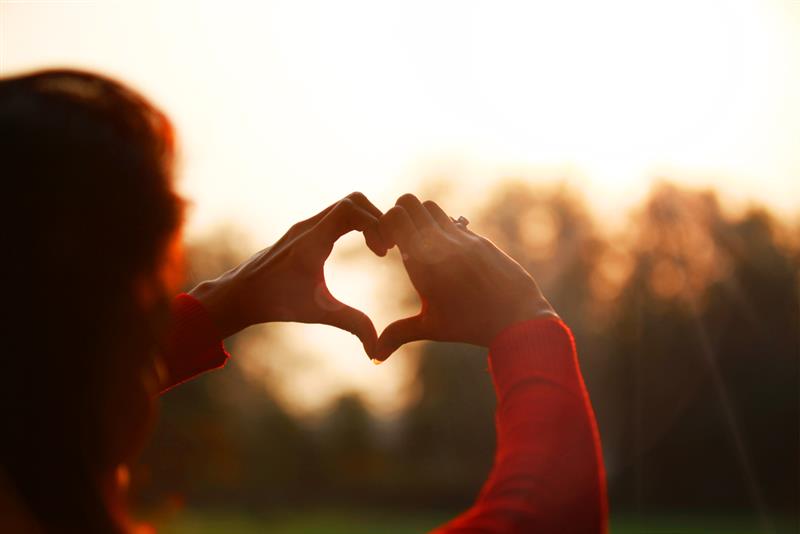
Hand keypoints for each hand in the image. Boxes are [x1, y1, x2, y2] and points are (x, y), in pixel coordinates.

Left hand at [190, 192, 387, 356]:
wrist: (240, 294)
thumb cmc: (276, 302)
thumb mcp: (317, 313)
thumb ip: (351, 324)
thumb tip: (375, 349)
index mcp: (312, 242)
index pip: (351, 210)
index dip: (375, 224)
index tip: (384, 252)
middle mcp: (309, 227)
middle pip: (354, 201)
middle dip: (377, 220)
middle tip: (386, 249)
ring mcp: (306, 226)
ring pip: (346, 206)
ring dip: (367, 221)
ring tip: (378, 250)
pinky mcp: (305, 231)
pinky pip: (337, 215)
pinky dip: (356, 224)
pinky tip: (362, 248)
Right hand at [374, 194, 556, 360]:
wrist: (518, 318)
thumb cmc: (471, 325)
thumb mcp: (431, 328)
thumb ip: (398, 334)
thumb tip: (375, 356)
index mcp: (423, 260)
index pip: (394, 216)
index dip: (384, 225)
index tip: (387, 247)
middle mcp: (441, 241)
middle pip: (409, 201)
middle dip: (399, 214)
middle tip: (400, 239)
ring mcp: (463, 237)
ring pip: (432, 207)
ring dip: (421, 219)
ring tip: (423, 244)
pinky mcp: (480, 239)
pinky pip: (454, 222)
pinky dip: (443, 231)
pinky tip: (449, 256)